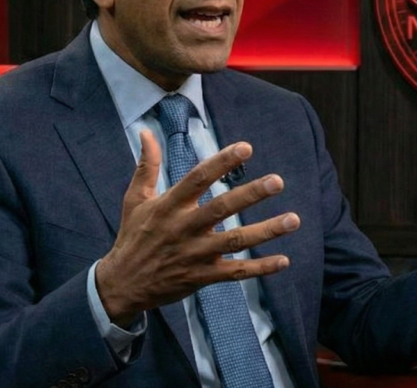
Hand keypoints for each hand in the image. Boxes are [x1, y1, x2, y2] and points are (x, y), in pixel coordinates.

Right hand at [96, 130, 299, 325]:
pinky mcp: (202, 276)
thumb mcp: (134, 199)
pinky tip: (284, 260)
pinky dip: (260, 268)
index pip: (198, 179)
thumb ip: (146, 165)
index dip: (222, 162)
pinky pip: (235, 272)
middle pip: (221, 208)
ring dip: (266, 231)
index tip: (246, 148)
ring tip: (293, 219)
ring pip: (235, 241)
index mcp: (169, 206)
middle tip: (277, 181)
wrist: (122, 285)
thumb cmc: (132, 236)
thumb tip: (146, 132)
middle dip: (250, 195)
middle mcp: (184, 228)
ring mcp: (195, 254)